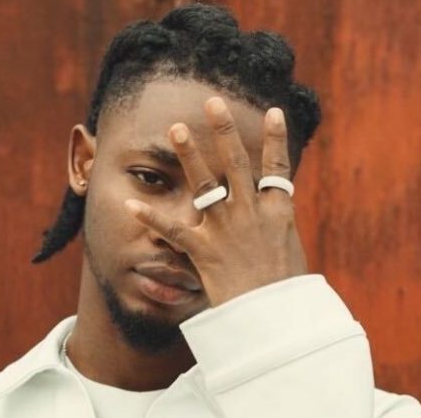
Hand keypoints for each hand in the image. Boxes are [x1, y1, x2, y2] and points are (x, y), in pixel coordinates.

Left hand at [124, 97, 308, 305]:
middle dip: (224, 130)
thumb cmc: (286, 294)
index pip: (277, 166)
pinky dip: (150, 219)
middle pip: (236, 162)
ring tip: (176, 128)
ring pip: (204, 182)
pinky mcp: (203, 250)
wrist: (275, 319)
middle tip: (213, 102)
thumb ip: (277, 229)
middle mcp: (250, 212)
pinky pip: (172, 230)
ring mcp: (225, 229)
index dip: (276, 138)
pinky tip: (130, 205)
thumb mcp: (290, 253)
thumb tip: (275, 218)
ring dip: (189, 154)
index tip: (274, 111)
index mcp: (277, 212)